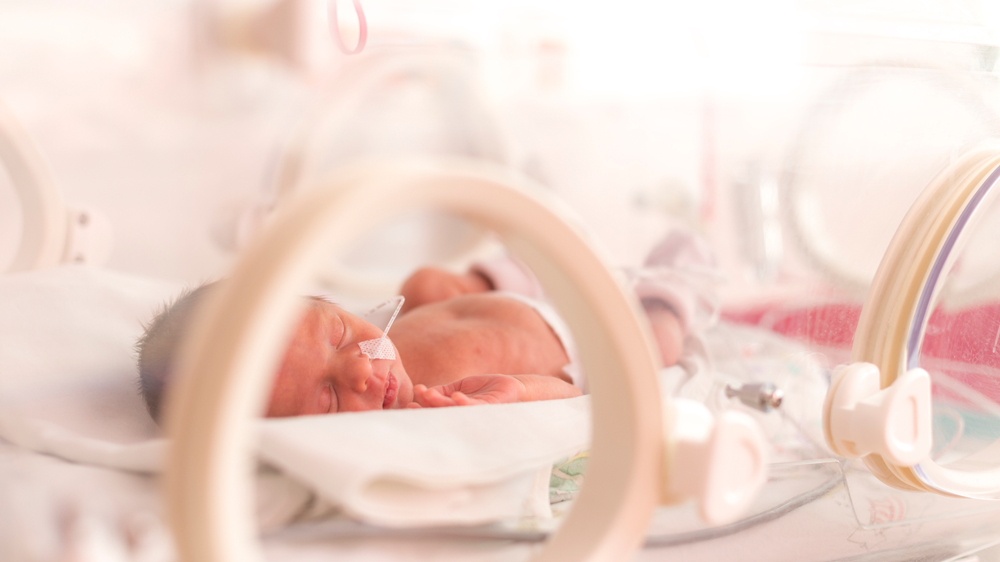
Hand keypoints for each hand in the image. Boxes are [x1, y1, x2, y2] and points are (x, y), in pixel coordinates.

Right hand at [408, 374, 524, 407]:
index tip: (407, 406)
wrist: (513, 389)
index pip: (434, 411)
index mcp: (454, 411)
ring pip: (453, 411)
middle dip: (426, 411)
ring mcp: (475, 414)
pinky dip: (464, 403)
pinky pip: (474, 408)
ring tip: (428, 396)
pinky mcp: (488, 409)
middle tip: (412, 407)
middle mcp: (463, 416)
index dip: (421, 409)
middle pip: (440, 415)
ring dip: (440, 404)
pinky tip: (456, 397)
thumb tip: (422, 392)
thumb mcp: (460, 387)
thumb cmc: (486, 390)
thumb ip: (443, 390)